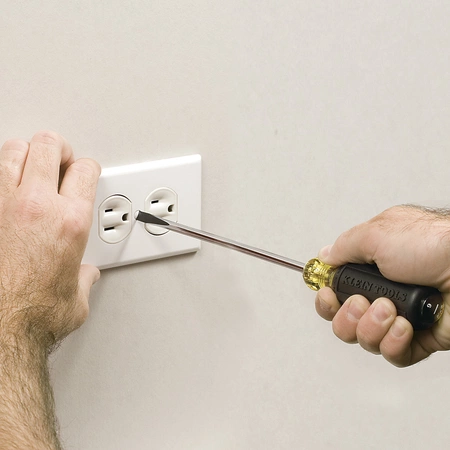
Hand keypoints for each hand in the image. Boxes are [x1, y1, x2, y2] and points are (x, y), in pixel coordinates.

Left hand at [0, 131, 100, 348]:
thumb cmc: (32, 316)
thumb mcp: (75, 300)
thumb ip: (83, 281)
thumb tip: (84, 277)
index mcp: (69, 221)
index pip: (84, 170)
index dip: (88, 168)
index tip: (85, 173)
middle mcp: (36, 205)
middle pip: (49, 145)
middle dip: (58, 148)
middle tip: (60, 157)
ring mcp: (2, 204)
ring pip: (14, 150)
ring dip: (26, 153)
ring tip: (31, 163)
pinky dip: (0, 174)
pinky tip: (5, 184)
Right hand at [315, 205, 449, 366]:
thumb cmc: (434, 244)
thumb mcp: (377, 233)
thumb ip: (344, 246)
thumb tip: (325, 256)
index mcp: (372, 267)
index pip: (336, 291)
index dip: (327, 299)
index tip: (328, 294)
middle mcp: (383, 293)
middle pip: (344, 321)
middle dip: (347, 316)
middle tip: (363, 302)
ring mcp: (400, 317)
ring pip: (364, 339)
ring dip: (372, 326)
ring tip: (391, 309)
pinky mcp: (418, 339)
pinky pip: (392, 354)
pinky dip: (393, 342)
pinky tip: (405, 326)